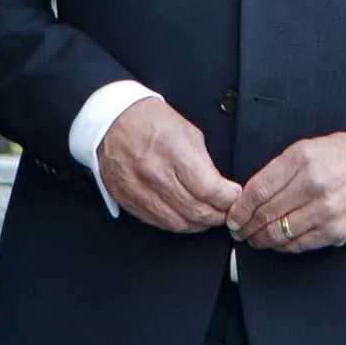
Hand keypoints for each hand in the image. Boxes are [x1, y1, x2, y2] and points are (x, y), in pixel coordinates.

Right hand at [97, 99, 240, 231]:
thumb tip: (220, 188)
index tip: (233, 197)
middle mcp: (155, 173)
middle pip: (195, 210)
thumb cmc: (151, 121)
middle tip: (226, 211)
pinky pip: (157, 222)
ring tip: (208, 217)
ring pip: (177, 222)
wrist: (112, 120)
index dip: (227, 199)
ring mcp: (138, 189)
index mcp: (174, 151)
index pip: (209, 189)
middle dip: (217, 215)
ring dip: (198, 224)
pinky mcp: (127, 199)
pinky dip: (176, 224)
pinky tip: (186, 218)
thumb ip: (205, 163)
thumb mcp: (188, 132)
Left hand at [228, 133, 345, 251]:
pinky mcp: (335, 230)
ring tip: (254, 239)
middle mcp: (314, 184)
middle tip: (239, 230)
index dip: (240, 208)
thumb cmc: (343, 158)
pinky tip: (277, 243)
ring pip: (279, 233)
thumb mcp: (308, 149)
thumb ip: (280, 170)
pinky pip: (299, 244)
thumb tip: (248, 196)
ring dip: (261, 239)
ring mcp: (326, 210)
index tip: (232, 215)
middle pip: (266, 213)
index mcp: (302, 158)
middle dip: (246, 226)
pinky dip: (283, 247)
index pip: (258, 190)